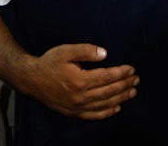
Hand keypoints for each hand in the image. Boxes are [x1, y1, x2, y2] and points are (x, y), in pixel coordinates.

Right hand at [24, 43, 138, 119]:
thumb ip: (86, 51)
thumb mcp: (66, 51)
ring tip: (132, 92)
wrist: (30, 79)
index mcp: (80, 80)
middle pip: (109, 92)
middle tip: (136, 79)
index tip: (131, 69)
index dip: (121, 73)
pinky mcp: (73, 113)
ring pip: (104, 104)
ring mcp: (77, 107)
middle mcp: (80, 96)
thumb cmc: (49, 62)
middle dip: (125, 85)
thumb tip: (105, 53)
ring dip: (121, 98)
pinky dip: (107, 113)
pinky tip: (116, 108)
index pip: (107, 77)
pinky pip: (94, 115)